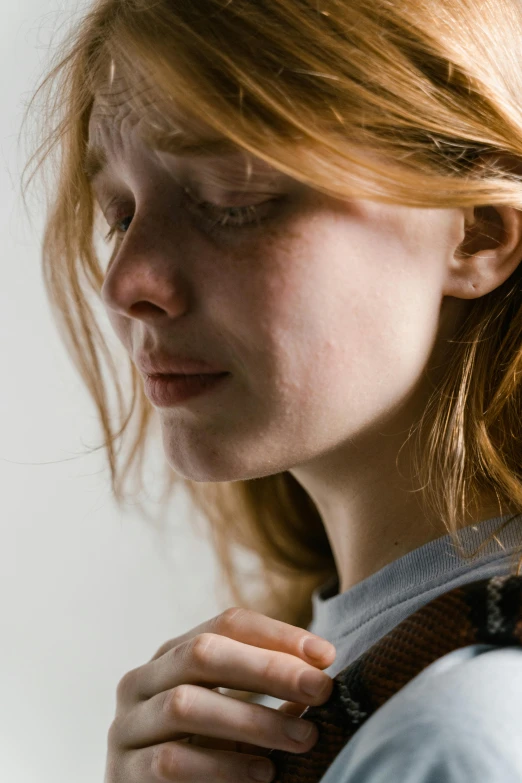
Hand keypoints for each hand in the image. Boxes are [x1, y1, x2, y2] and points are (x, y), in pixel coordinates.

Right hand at [104, 606, 335, 781]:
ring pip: (186, 705)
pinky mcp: (123, 773)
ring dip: (253, 720)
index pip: (226, 623)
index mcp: (172, 654)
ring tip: (304, 738)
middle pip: (203, 654)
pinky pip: (172, 762)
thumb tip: (321, 675)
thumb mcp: (233, 716)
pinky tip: (264, 773)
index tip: (326, 655)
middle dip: (268, 669)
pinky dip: (223, 767)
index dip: (278, 634)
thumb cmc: (201, 753)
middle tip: (321, 689)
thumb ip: (265, 694)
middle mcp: (142, 680)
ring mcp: (127, 725)